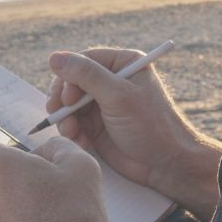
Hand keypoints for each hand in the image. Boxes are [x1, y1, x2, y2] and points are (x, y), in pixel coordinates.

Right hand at [47, 48, 221, 216]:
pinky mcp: (97, 125)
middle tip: (58, 116)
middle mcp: (111, 80)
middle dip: (63, 101)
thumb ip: (86, 75)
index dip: (68, 77)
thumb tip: (54, 57)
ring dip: (66, 119)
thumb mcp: (118, 96)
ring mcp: (103, 103)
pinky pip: (73, 123)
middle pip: (71, 82)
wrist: (166, 165)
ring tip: (72, 134)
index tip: (66, 99)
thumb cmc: (151, 126)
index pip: (83, 60)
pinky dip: (73, 133)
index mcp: (123, 63)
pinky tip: (82, 143)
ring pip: (68, 105)